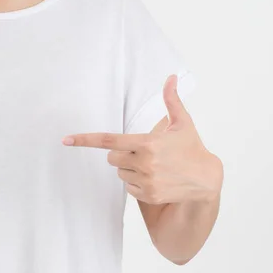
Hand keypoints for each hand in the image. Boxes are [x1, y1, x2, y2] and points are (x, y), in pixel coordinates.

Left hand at [61, 74, 222, 203]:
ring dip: (129, 170)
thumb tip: (170, 77)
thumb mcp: (182, 123)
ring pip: (119, 174)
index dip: (85, 140)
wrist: (206, 179)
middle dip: (121, 155)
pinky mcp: (148, 195)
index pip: (109, 141)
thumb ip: (171, 101)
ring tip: (153, 167)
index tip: (66, 140)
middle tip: (141, 153)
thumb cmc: (191, 147)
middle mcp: (144, 163)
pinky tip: (155, 179)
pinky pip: (129, 188)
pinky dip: (137, 184)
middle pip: (111, 159)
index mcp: (147, 144)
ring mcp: (146, 181)